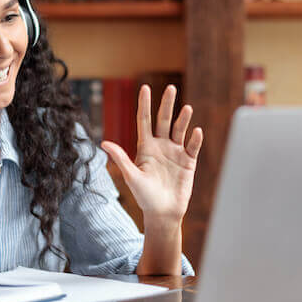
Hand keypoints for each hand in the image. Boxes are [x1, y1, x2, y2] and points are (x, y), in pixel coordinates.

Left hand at [101, 85, 202, 223]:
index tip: (145, 88)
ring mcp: (175, 153)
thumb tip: (104, 143)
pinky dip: (195, 139)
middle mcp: (161, 146)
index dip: (144, 105)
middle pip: (164, 120)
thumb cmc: (144, 196)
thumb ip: (121, 158)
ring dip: (183, 119)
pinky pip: (192, 147)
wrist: (163, 213)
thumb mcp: (131, 176)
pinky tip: (196, 131)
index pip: (144, 121)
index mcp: (145, 147)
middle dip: (167, 104)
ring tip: (186, 108)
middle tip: (170, 88)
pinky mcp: (188, 162)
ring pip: (180, 130)